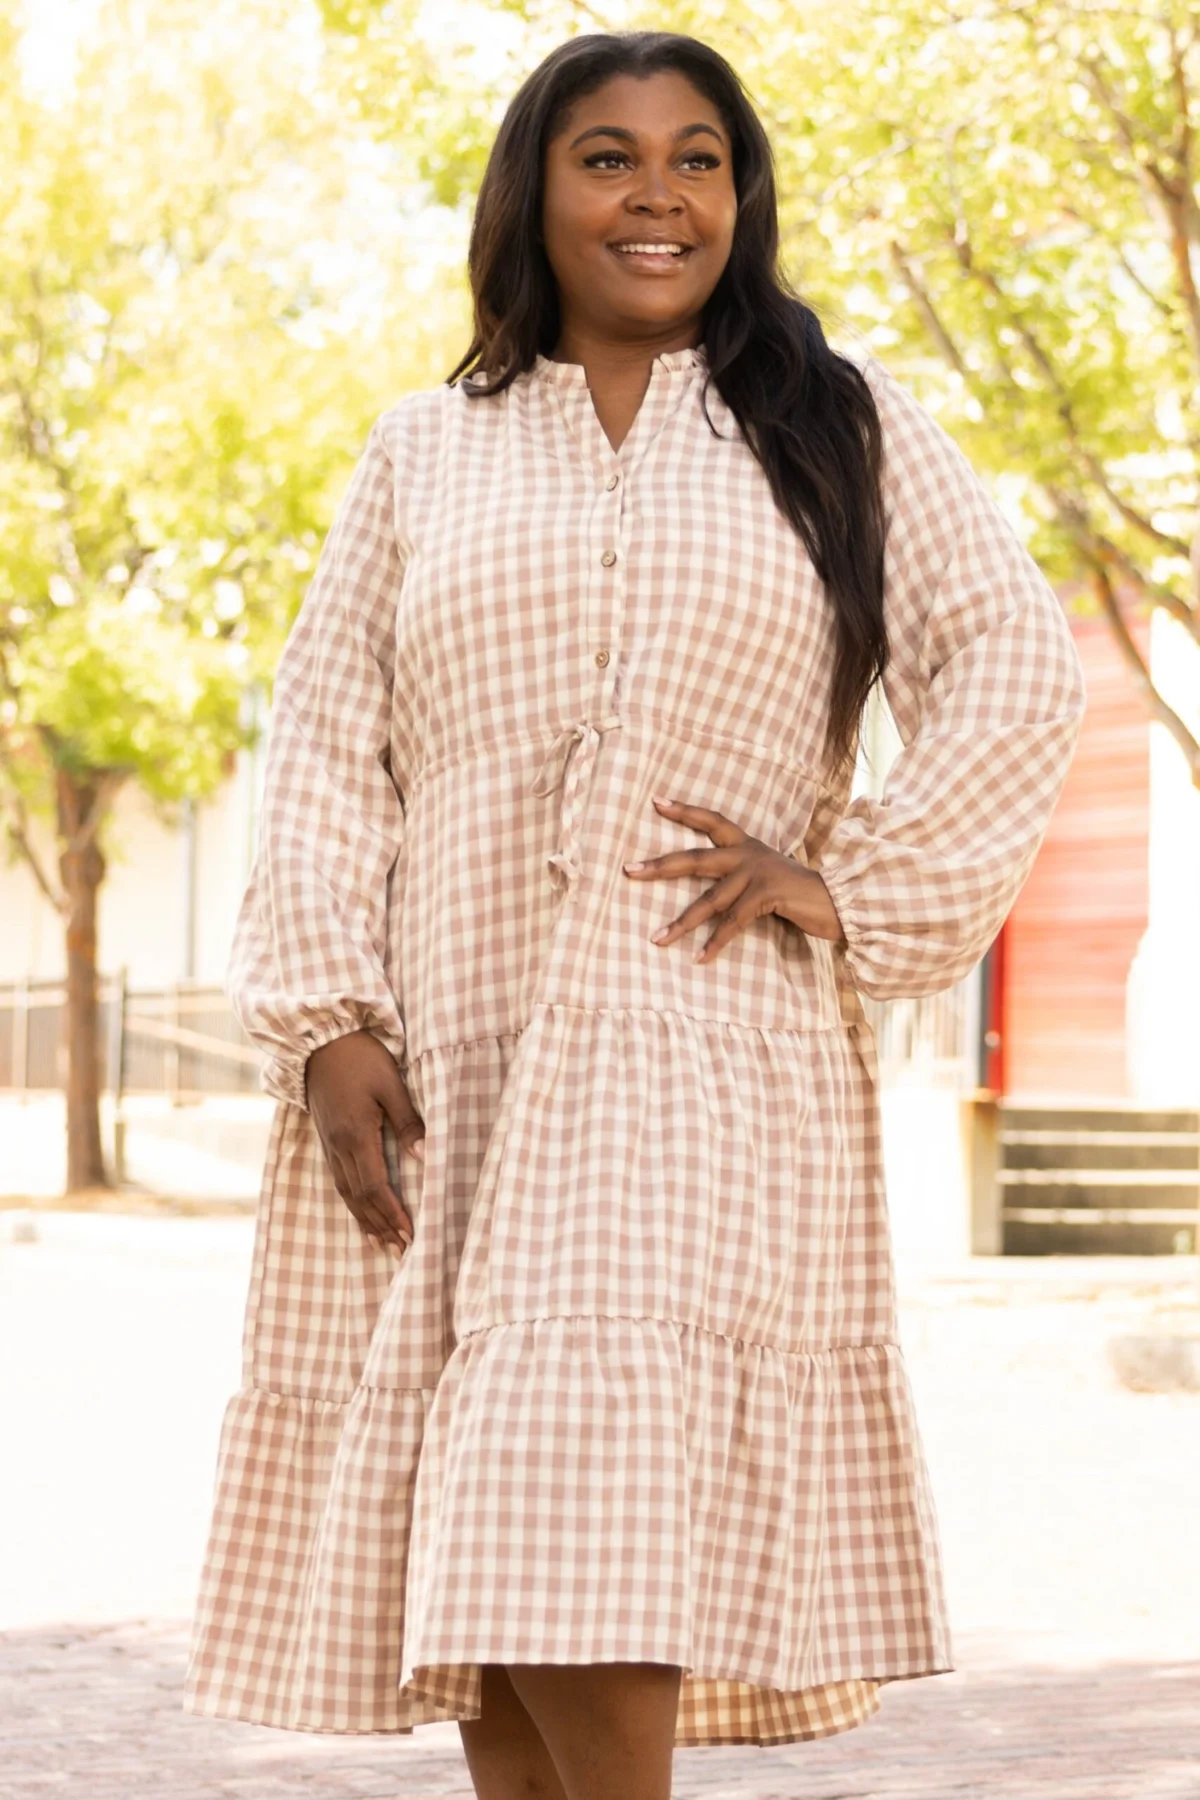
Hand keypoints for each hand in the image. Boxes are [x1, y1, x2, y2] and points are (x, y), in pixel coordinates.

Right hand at [304, 1028, 423, 1256]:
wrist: (318, 1040)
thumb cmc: (360, 1057)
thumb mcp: (391, 1084)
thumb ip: (408, 1122)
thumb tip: (424, 1156)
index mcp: (355, 1135)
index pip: (374, 1187)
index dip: (392, 1213)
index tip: (411, 1234)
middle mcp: (338, 1146)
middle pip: (359, 1198)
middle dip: (381, 1226)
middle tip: (402, 1251)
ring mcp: (329, 1144)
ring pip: (346, 1193)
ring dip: (365, 1220)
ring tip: (383, 1244)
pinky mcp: (326, 1139)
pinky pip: (338, 1180)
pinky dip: (352, 1203)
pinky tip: (361, 1213)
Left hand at [622, 795, 845, 963]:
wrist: (838, 901)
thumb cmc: (799, 894)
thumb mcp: (766, 876)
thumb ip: (740, 878)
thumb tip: (708, 894)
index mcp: (747, 846)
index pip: (711, 820)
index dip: (684, 811)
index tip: (655, 802)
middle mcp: (748, 854)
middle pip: (695, 858)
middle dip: (660, 866)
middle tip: (629, 871)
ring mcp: (757, 874)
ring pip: (709, 900)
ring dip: (682, 923)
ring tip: (657, 939)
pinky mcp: (767, 896)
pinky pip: (733, 923)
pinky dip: (715, 943)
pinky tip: (700, 958)